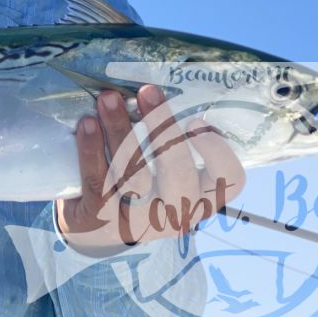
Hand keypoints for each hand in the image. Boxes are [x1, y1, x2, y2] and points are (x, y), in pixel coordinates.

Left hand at [56, 85, 244, 254]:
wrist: (94, 229)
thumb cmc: (138, 185)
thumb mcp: (163, 172)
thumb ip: (169, 139)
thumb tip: (155, 87)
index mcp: (200, 196)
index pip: (229, 179)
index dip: (218, 152)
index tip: (195, 120)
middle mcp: (176, 213)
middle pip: (179, 174)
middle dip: (163, 128)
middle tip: (148, 91)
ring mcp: (138, 221)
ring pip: (132, 175)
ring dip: (120, 130)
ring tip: (108, 98)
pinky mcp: (102, 220)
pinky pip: (98, 181)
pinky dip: (91, 150)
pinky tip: (87, 124)